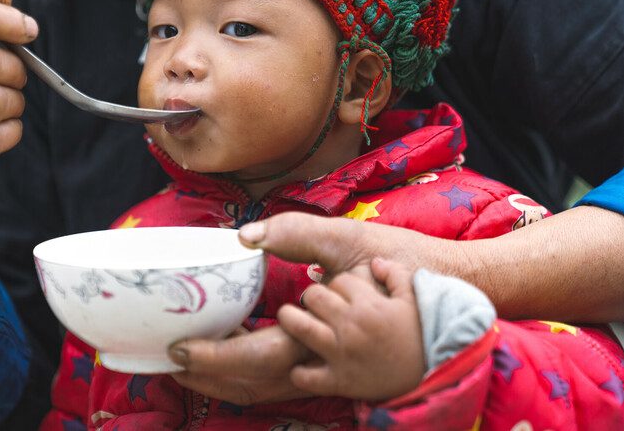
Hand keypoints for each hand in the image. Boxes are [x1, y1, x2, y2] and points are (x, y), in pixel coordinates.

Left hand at [166, 212, 433, 405]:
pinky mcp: (335, 373)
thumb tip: (247, 236)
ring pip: (265, 388)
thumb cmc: (403, 266)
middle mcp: (323, 360)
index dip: (213, 356)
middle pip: (252, 382)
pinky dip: (249, 378)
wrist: (451, 302)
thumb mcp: (351, 241)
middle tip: (172, 356)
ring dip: (224, 380)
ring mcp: (330, 372)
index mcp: (322, 332)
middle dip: (207, 375)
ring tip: (191, 360)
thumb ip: (298, 235)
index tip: (178, 346)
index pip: (254, 356)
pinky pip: (282, 383)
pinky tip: (233, 357)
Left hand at [278, 258, 424, 400]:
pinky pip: (306, 376)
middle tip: (314, 304)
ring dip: (290, 320)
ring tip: (290, 319)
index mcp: (369, 305)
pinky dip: (299, 372)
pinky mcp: (339, 382)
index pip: (337, 280)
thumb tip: (374, 262)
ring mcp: (342, 354)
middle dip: (312, 297)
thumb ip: (395, 274)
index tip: (339, 293)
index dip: (336, 284)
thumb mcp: (413, 299)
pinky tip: (302, 366)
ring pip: (299, 327)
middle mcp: (351, 326)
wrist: (433, 375)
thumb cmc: (421, 335)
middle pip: (312, 296)